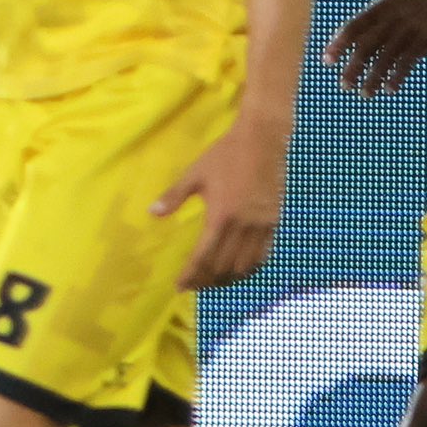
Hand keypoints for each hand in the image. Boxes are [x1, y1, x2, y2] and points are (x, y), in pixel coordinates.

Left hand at [153, 120, 286, 286]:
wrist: (262, 139)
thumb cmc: (225, 154)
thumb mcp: (195, 174)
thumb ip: (174, 196)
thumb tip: (152, 213)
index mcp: (220, 215)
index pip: (203, 257)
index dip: (190, 275)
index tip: (180, 286)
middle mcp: (242, 225)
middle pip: (222, 267)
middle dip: (205, 280)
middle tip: (193, 284)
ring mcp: (261, 225)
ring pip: (244, 266)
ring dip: (227, 278)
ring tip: (213, 280)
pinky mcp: (273, 222)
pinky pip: (262, 255)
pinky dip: (249, 268)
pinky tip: (238, 269)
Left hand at [326, 0, 426, 97]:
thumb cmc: (424, 3)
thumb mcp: (398, 5)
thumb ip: (380, 22)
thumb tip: (356, 46)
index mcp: (383, 7)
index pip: (354, 26)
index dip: (339, 44)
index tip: (327, 61)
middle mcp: (393, 17)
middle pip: (366, 46)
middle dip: (353, 67)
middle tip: (345, 85)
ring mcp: (411, 29)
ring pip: (385, 58)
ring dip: (373, 77)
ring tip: (365, 93)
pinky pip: (408, 61)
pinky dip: (396, 76)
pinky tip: (389, 89)